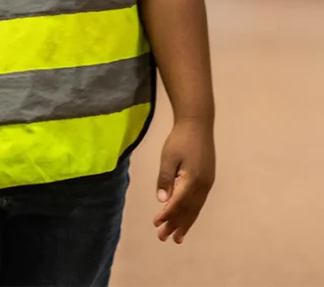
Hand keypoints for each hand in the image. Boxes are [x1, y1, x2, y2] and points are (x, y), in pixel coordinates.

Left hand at [154, 117, 215, 242]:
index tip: (156, 224)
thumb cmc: (180, 138)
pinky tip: (186, 218)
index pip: (177, 203)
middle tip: (164, 239)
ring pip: (195, 208)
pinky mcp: (207, 180)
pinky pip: (198, 202)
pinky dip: (191, 212)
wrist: (198, 124)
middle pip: (188, 210)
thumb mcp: (168, 157)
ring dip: (185, 223)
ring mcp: (207, 183)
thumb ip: (165, 178)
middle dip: (176, 225)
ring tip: (177, 237)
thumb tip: (162, 200)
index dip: (167, 216)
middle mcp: (202, 185)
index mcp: (192, 180)